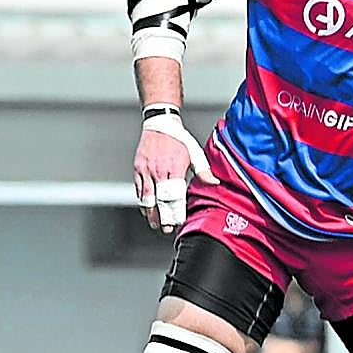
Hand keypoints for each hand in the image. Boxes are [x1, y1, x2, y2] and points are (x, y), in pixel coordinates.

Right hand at [134, 117, 217, 233]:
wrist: (159, 123)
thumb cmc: (179, 139)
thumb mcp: (195, 152)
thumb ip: (204, 170)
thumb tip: (214, 183)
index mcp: (174, 168)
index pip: (174, 196)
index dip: (176, 211)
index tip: (179, 222)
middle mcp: (158, 171)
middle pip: (159, 200)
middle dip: (162, 216)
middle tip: (166, 229)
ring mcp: (145, 170)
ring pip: (146, 197)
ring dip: (150, 212)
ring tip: (155, 223)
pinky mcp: (137, 169)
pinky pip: (138, 189)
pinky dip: (142, 201)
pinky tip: (147, 209)